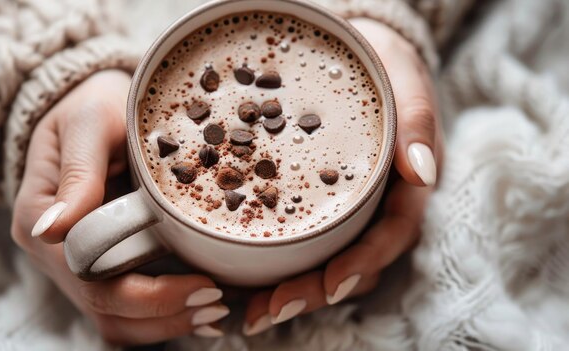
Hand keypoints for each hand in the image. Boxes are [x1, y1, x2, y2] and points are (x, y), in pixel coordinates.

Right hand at [11, 70, 227, 344]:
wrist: (97, 105)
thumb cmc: (93, 106)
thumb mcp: (89, 124)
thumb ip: (79, 173)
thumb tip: (53, 230)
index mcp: (39, 220)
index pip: (91, 278)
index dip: (148, 294)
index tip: (202, 284)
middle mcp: (53, 252)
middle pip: (106, 308)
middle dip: (166, 314)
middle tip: (219, 304)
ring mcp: (74, 263)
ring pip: (116, 318)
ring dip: (166, 322)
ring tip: (216, 312)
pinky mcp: (100, 262)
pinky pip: (127, 308)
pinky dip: (162, 315)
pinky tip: (201, 307)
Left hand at [242, 18, 441, 335]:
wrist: (364, 57)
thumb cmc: (386, 69)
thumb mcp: (405, 85)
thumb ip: (416, 124)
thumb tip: (424, 172)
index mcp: (404, 186)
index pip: (391, 235)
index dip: (363, 263)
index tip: (332, 284)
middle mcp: (379, 208)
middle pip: (355, 262)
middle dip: (316, 292)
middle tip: (271, 310)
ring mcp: (351, 211)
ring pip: (330, 262)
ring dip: (296, 290)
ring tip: (252, 311)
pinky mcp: (324, 205)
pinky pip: (307, 242)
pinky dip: (281, 265)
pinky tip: (246, 279)